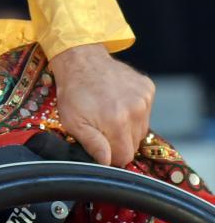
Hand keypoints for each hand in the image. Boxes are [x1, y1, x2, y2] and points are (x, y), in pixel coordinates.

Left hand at [50, 43, 154, 165]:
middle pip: (134, 144)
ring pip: (141, 130)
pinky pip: (145, 112)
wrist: (81, 61)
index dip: (111, 156)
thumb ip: (93, 145)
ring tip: (109, 114)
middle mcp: (135, 110)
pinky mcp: (149, 89)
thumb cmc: (73, 93)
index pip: (124, 156)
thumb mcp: (73, 122)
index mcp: (117, 121)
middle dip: (118, 142)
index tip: (101, 147)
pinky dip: (134, 112)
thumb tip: (107, 162)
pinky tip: (118, 102)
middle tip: (101, 128)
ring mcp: (144, 98)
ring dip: (127, 128)